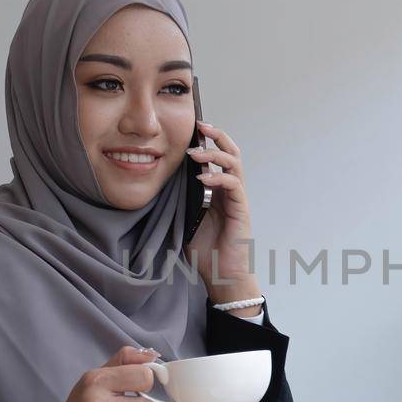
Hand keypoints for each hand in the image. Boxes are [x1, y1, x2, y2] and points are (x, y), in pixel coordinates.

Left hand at [185, 121, 260, 309]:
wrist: (223, 276)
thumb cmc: (205, 252)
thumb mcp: (184, 220)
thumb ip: (179, 201)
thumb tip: (161, 183)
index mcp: (217, 191)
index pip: (216, 158)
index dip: (206, 141)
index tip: (192, 129)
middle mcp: (229, 191)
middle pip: (231, 153)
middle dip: (217, 136)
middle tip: (201, 125)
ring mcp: (237, 199)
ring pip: (234, 164)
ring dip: (216, 153)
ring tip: (197, 152)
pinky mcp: (241, 210)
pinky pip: (234, 185)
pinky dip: (219, 177)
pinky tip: (202, 178)